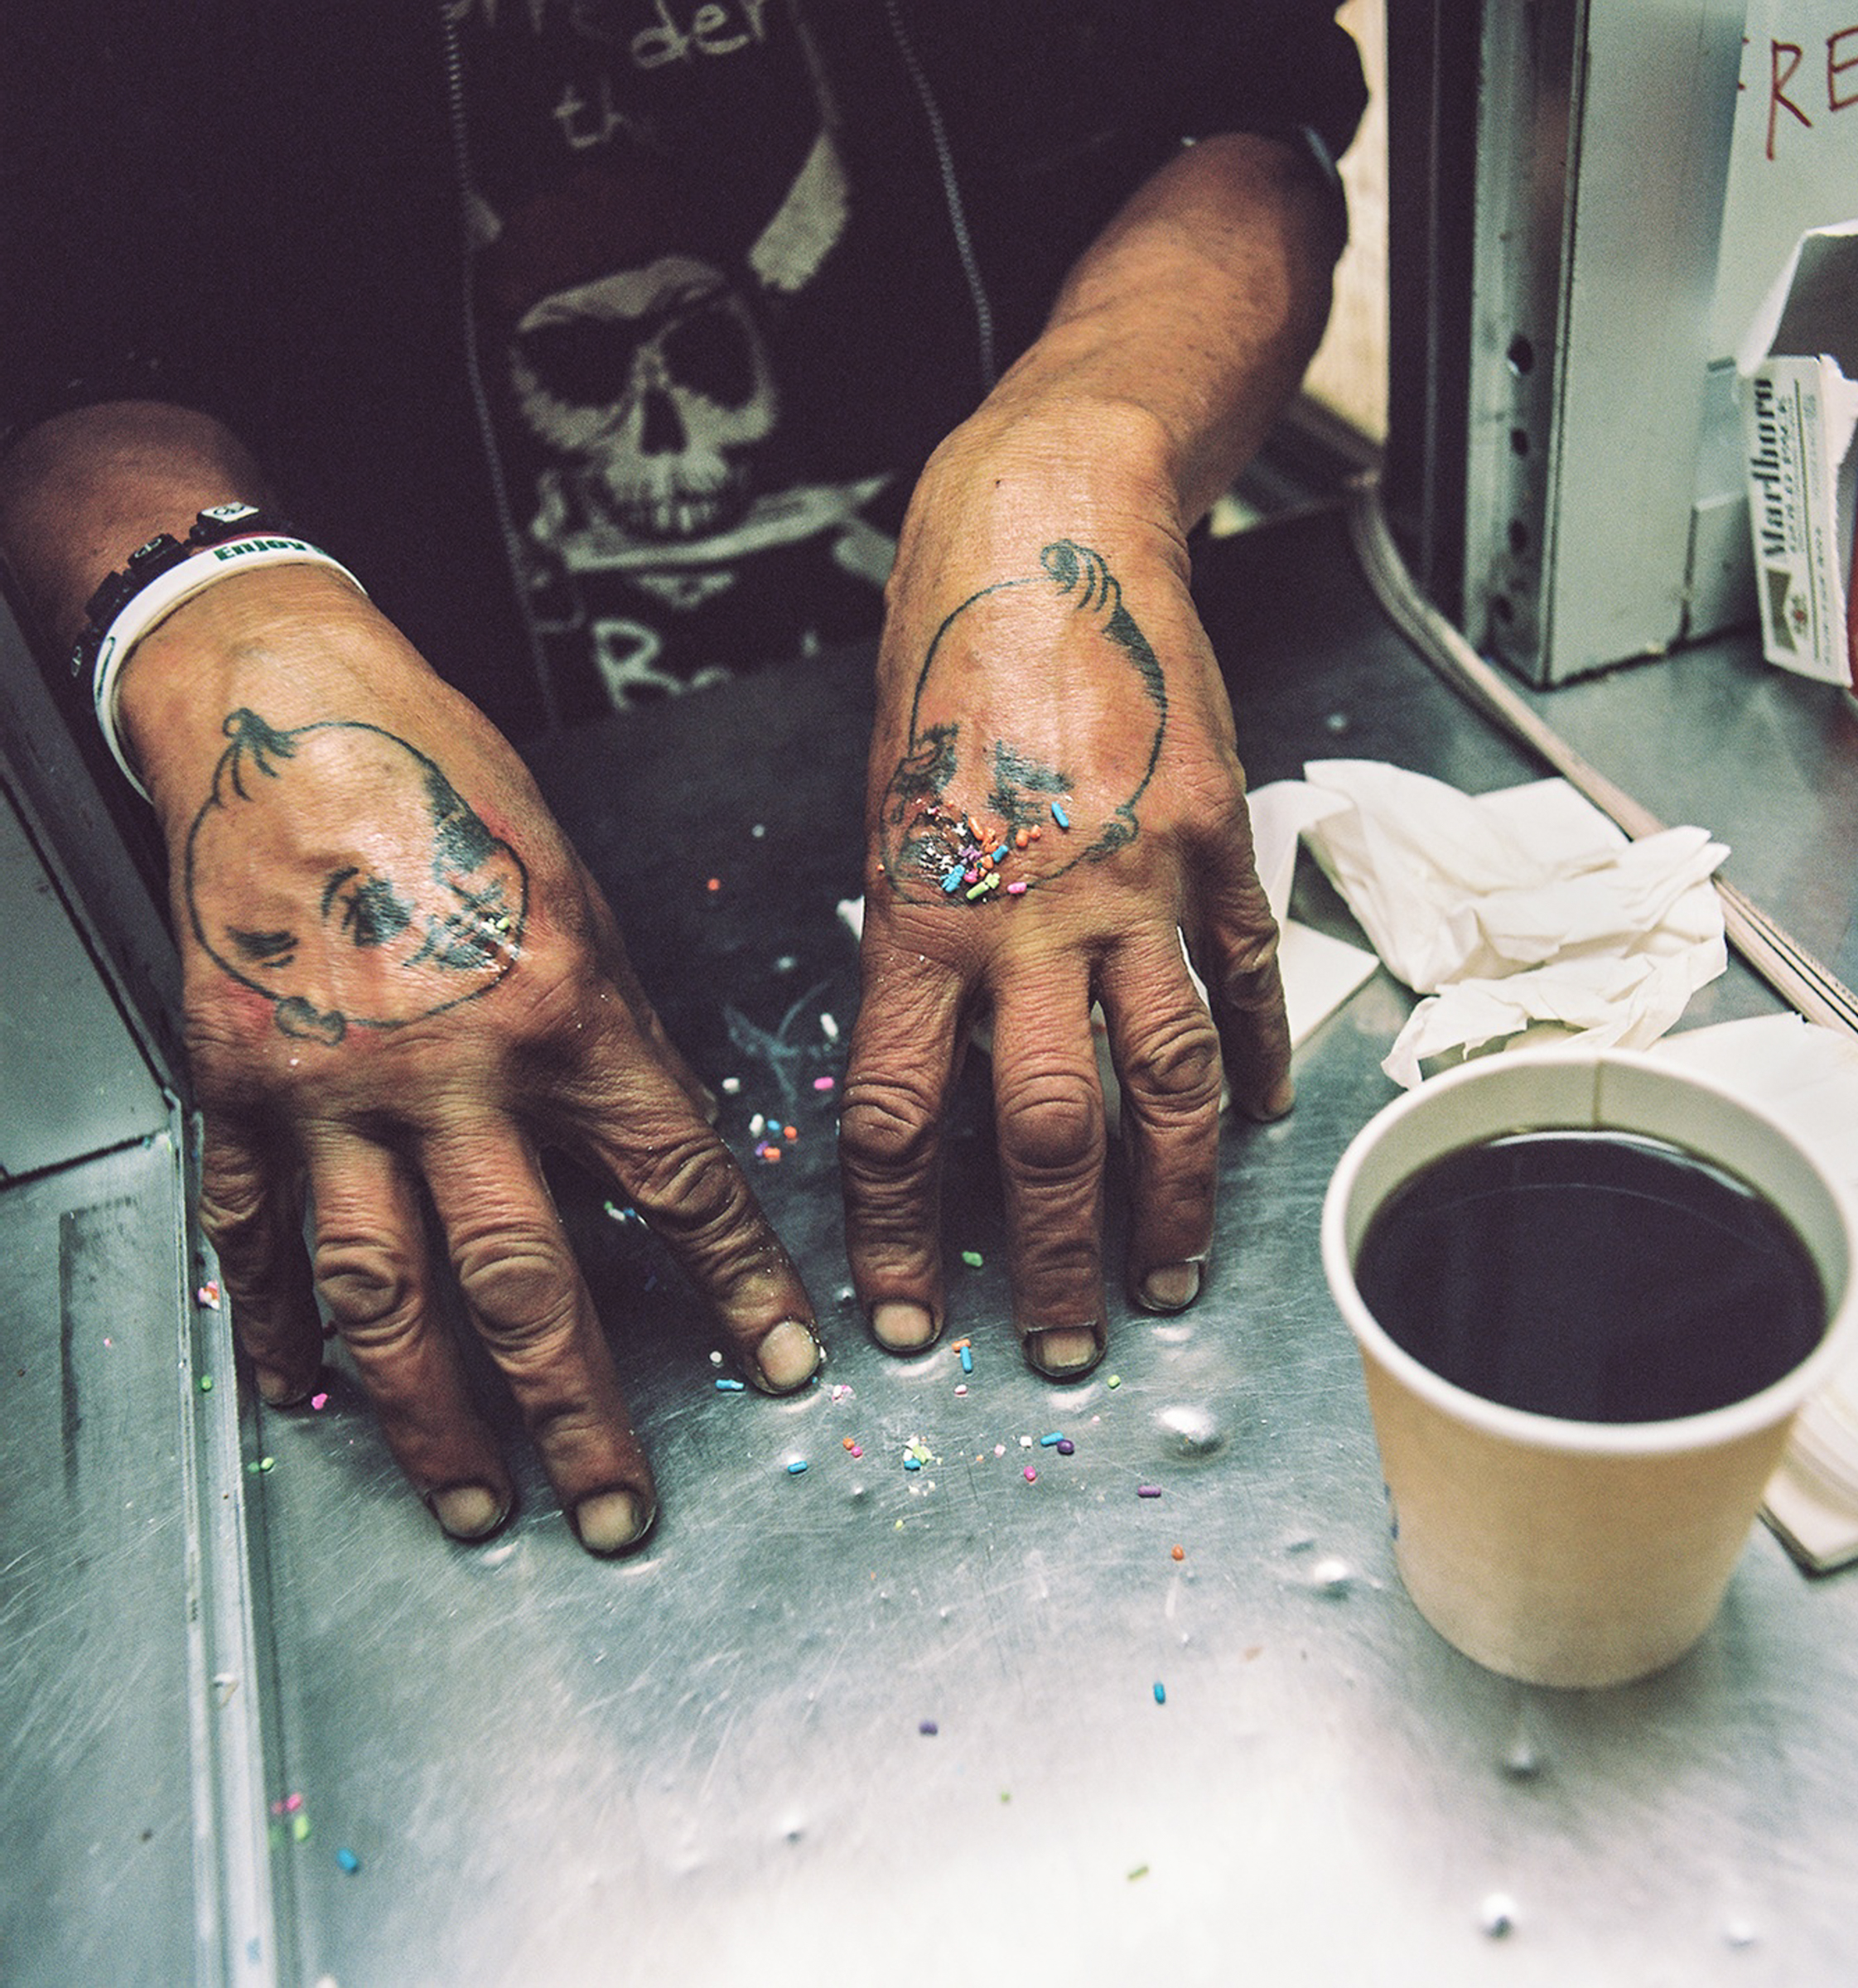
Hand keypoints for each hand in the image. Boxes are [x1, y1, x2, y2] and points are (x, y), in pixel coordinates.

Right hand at [124, 569, 819, 1550]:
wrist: (283, 706)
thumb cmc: (449, 780)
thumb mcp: (579, 898)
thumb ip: (612, 1041)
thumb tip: (649, 1162)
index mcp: (563, 1011)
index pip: (676, 1185)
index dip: (738, 1286)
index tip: (779, 1360)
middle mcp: (447, 1068)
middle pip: (525, 1281)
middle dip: (579, 1414)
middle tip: (618, 1508)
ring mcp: (327, 1087)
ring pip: (387, 1296)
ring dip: (434, 1420)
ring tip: (474, 1501)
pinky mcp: (234, 1083)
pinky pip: (256, 1238)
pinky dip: (284, 1327)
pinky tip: (310, 1393)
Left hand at [839, 415, 1292, 1376]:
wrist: (1045, 533)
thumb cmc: (943, 661)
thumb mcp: (886, 807)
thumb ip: (914, 938)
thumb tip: (937, 1048)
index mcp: (920, 915)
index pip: (898, 1118)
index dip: (898, 1236)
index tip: (907, 1315)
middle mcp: (1030, 918)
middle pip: (1049, 1134)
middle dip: (1055, 1261)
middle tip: (1063, 1343)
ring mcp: (1137, 885)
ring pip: (1166, 1084)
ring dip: (1173, 1201)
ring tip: (1173, 1280)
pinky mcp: (1220, 844)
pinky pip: (1247, 981)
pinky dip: (1254, 1061)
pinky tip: (1255, 1123)